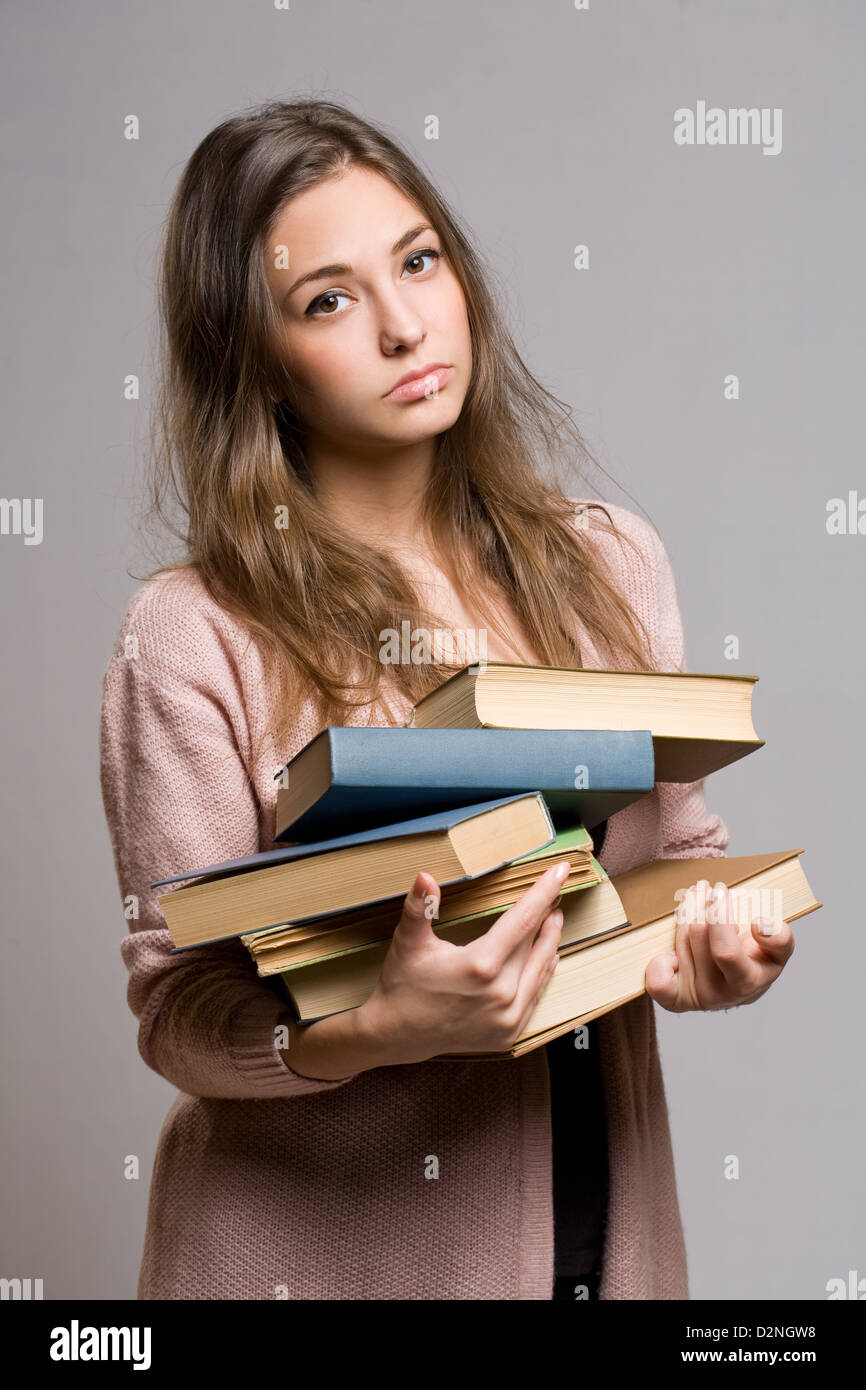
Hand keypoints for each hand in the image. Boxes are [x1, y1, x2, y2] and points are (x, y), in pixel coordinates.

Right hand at [356, 859, 570, 1062]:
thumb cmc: (403, 983)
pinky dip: (543, 973)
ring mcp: (507, 1017)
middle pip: (535, 943)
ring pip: (541, 969)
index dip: (544, 892)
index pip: (523, 919)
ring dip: (550, 942)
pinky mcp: (509, 1033)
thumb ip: (419, 907)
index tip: (561, 870)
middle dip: (547, 914)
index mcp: (480, 965)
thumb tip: (425, 877)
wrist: (398, 1035)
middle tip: (555, 893)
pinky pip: (535, 996)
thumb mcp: (408, 942)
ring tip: (554, 919)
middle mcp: (501, 993)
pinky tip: (547, 957)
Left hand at [645, 877, 794, 1012]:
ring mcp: (694, 997)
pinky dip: (660, 960)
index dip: (718, 918)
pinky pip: (657, 980)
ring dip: (686, 914)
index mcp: (747, 983)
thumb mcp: (778, 952)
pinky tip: (672, 944)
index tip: (721, 891)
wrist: (737, 989)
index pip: (725, 952)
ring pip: (680, 943)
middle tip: (706, 886)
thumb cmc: (756, 962)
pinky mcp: (674, 999)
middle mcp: (718, 994)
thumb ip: (780, 938)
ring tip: (694, 896)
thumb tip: (760, 924)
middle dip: (701, 905)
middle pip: (698, 937)